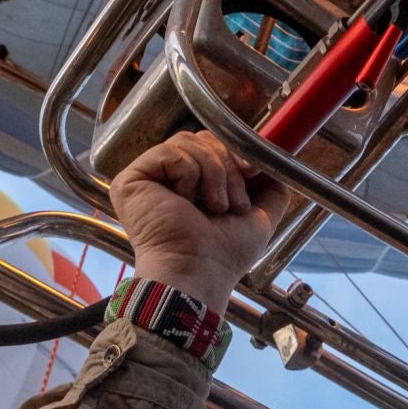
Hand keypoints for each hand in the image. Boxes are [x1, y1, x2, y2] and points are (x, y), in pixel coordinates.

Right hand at [109, 131, 288, 312]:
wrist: (200, 270)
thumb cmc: (224, 254)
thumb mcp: (261, 217)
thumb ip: (272, 190)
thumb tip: (276, 164)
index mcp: (194, 183)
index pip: (214, 144)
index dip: (235, 152)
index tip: (251, 171)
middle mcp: (168, 177)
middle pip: (203, 138)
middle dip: (227, 166)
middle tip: (230, 203)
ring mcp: (148, 177)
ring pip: (188, 141)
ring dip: (212, 174)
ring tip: (213, 206)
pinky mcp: (131, 179)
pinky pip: (170, 152)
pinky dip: (188, 175)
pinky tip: (184, 201)